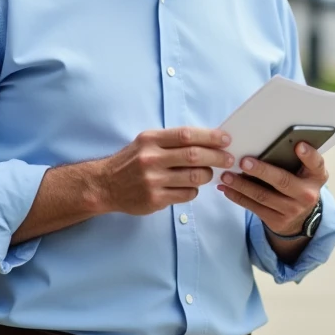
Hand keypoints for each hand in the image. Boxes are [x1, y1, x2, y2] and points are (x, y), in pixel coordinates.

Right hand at [98, 127, 233, 214]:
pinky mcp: (154, 200)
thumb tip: (208, 141)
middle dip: (217, 157)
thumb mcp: (146, 142)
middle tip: (228, 159)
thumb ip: (172, 141)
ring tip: (209, 174)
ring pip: (194, 177)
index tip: (226, 139)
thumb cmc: (132, 161)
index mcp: (151, 140)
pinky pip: (186, 195)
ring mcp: (153, 181)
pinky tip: (191, 187)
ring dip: (207, 175)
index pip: (187, 135)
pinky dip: (194, 190)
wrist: (105, 185)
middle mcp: (151, 159)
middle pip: (194, 156)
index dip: (210, 137)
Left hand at [217, 142, 327, 235]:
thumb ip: (294, 159)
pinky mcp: (277, 221)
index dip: (309, 155)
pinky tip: (226, 189)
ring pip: (263, 196)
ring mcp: (292, 210)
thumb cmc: (298, 184)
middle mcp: (307, 194)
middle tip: (244, 162)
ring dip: (242, 185)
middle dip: (262, 171)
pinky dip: (238, 197)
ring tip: (226, 175)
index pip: (316, 164)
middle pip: (282, 181)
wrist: (300, 217)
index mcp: (316, 176)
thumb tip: (265, 143)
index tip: (298, 145)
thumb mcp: (305, 172)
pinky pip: (254, 207)